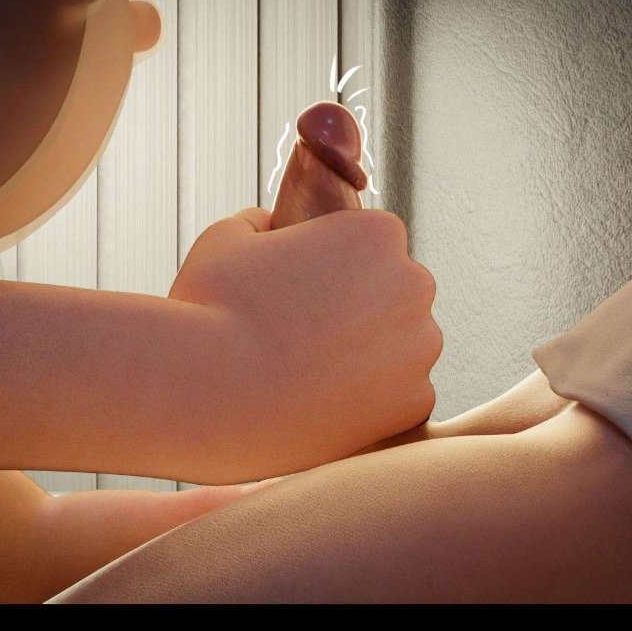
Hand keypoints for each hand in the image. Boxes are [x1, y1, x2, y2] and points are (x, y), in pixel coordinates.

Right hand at [167, 205, 441, 476]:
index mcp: (377, 234)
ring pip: (403, 349)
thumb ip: (260, 224)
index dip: (337, 269)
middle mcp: (414, 284)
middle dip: (363, 312)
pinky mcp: (416, 404)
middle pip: (397, 295)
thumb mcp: (228, 239)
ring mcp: (420, 347)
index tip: (303, 295)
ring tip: (311, 376)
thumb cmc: (212, 308)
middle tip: (306, 338)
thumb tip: (268, 225)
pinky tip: (326, 406)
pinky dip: (373, 405)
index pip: (375, 246)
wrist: (210, 394)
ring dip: (371, 358)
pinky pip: (402, 399)